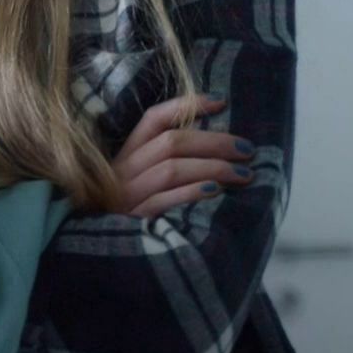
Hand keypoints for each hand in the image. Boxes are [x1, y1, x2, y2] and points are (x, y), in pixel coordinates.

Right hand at [110, 94, 255, 217]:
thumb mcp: (138, 177)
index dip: (187, 106)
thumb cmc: (131, 207)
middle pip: (170, 143)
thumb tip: (214, 141)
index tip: (221, 102)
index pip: (154, 119)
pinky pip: (165, 201)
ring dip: (213, 167)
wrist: (106, 250)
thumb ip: (163, 158)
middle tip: (247, 149)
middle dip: (214, 142)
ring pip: (171, 170)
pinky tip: (216, 191)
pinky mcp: (135, 220)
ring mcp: (128, 195)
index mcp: (127, 153)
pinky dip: (192, 192)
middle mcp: (124, 170)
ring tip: (244, 173)